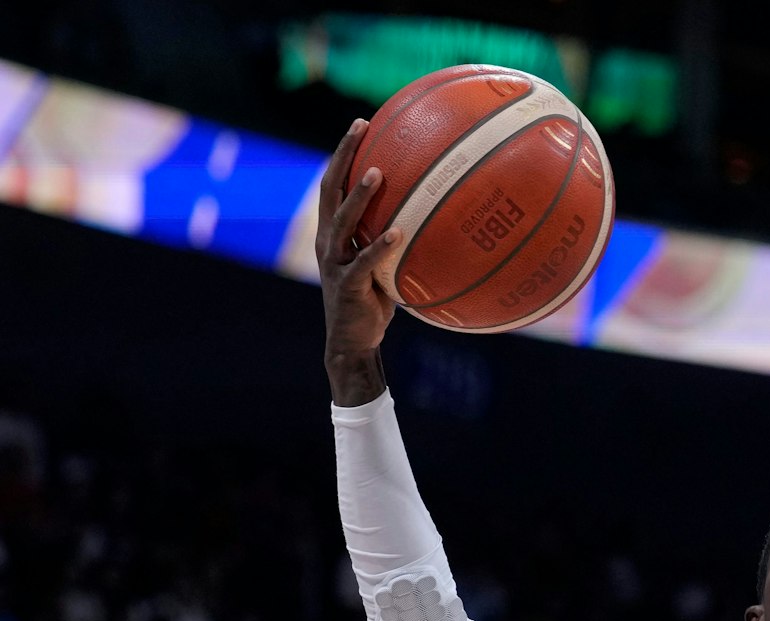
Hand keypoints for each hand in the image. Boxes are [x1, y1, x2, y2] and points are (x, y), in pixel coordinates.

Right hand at [317, 120, 398, 391]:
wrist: (353, 342)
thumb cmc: (373, 301)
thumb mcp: (384, 264)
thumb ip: (398, 239)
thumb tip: (436, 218)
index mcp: (333, 232)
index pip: (334, 183)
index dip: (344, 153)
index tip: (362, 124)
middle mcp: (327, 241)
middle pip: (330, 189)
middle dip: (343, 156)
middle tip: (360, 128)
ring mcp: (334, 263)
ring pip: (342, 221)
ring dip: (360, 197)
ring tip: (379, 173)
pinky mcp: (347, 286)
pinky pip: (363, 263)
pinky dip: (380, 247)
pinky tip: (398, 233)